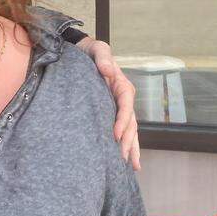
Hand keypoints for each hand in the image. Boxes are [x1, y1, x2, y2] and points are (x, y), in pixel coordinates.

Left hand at [76, 37, 139, 170]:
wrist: (83, 52)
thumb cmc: (91, 51)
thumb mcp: (98, 49)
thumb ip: (103, 58)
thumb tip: (108, 71)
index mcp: (122, 86)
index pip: (126, 106)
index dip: (122, 121)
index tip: (115, 135)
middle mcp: (124, 99)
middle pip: (130, 123)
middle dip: (129, 141)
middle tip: (124, 159)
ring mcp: (119, 107)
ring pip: (129, 130)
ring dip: (131, 148)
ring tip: (132, 166)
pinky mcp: (111, 112)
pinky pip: (121, 129)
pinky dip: (126, 144)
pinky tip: (126, 160)